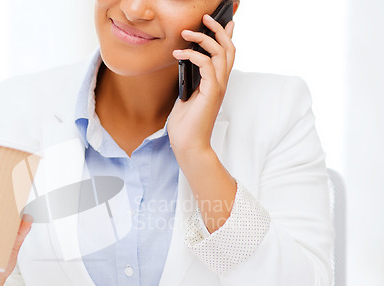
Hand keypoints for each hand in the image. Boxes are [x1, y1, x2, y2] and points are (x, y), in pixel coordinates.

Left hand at [168, 15, 234, 156]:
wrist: (188, 144)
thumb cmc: (186, 124)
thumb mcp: (187, 95)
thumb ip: (191, 79)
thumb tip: (185, 62)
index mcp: (217, 83)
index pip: (227, 55)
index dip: (227, 36)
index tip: (225, 22)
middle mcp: (221, 83)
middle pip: (228, 49)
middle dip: (218, 30)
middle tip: (205, 17)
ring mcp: (218, 88)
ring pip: (220, 53)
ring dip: (204, 38)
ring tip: (186, 33)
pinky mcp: (211, 93)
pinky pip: (207, 65)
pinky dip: (193, 56)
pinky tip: (179, 54)